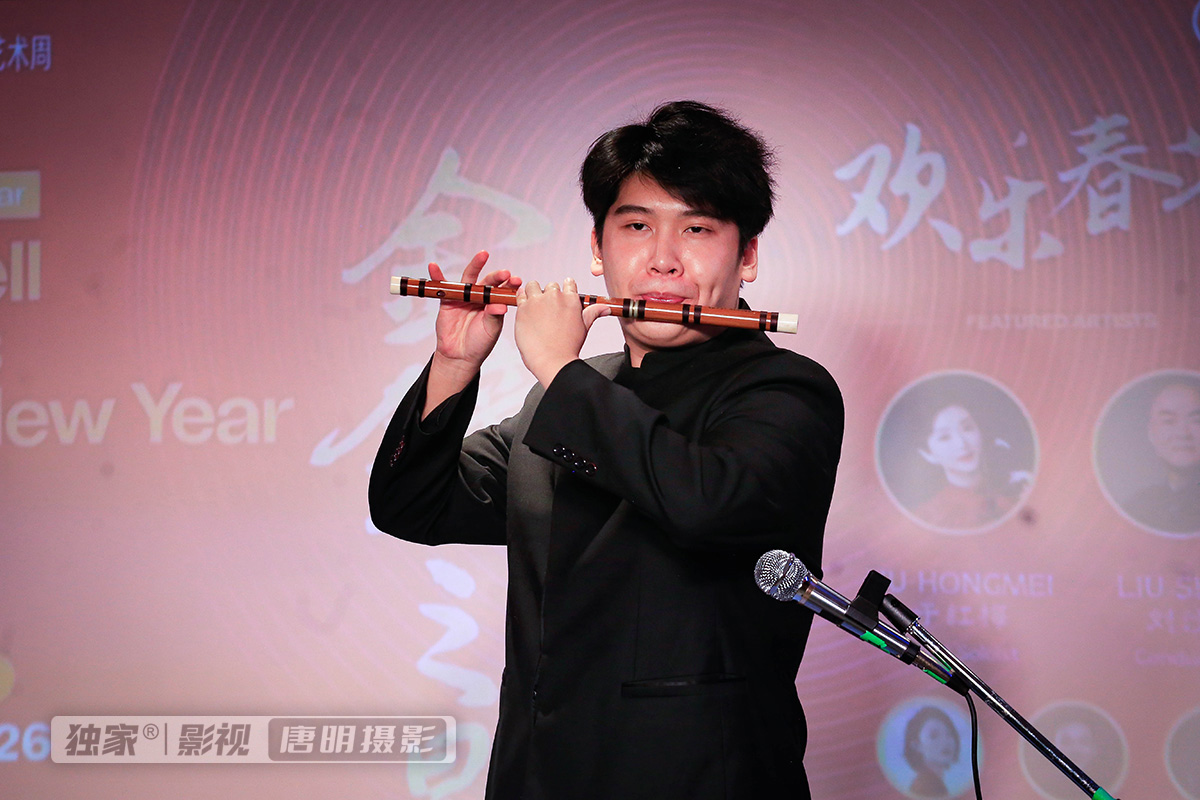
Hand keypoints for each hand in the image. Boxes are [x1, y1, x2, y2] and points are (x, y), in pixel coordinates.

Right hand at [423, 251, 521, 417]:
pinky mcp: (449, 299)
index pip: (503, 290)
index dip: (510, 285)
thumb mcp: (490, 330)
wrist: (460, 355)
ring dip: (476, 265)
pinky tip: (433, 267)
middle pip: (489, 281)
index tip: (517, 281)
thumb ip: (493, 316)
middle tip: (505, 273)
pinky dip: (437, 276)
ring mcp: (465, 296)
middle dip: (497, 276)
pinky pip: (443, 286)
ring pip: (470, 277)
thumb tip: (500, 306)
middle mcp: (481, 297)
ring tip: (483, 254)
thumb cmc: (480, 343)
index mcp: (495, 304)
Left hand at [515, 277, 608, 386]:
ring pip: (533, 285)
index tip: (561, 300)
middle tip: (547, 311)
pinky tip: (525, 310)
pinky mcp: (523, 308)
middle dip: (548, 295)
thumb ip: (593, 312)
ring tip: (534, 307)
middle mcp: (554, 296)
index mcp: (571, 299)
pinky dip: (521, 299)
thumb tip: (606, 307)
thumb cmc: (568, 347)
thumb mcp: (584, 327)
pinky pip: (519, 295)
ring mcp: (538, 301)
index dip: (564, 290)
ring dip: (533, 293)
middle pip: (550, 286)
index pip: (568, 283)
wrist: (553, 361)